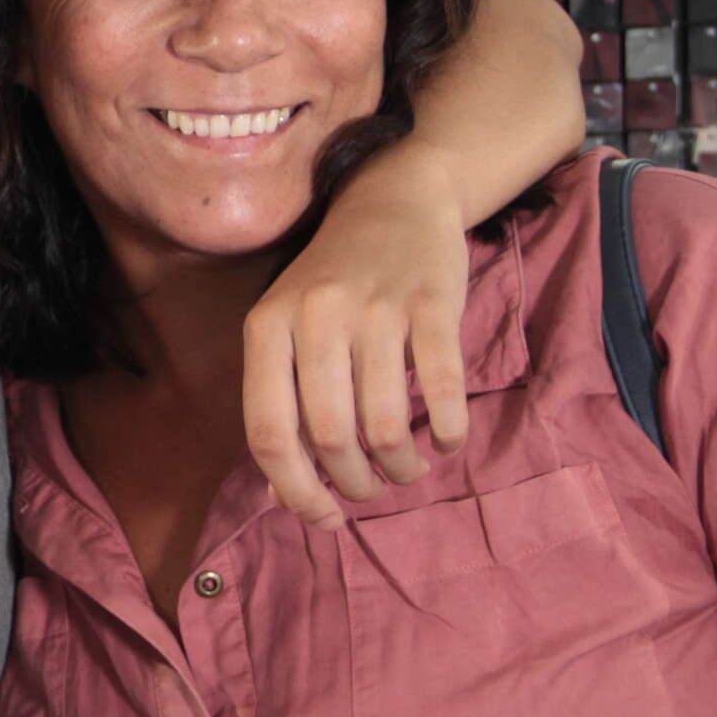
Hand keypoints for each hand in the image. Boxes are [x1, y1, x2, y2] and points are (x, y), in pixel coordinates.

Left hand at [243, 141, 472, 529]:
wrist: (395, 197)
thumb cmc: (335, 281)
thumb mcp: (288, 327)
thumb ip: (281, 399)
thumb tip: (288, 493)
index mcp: (267, 326)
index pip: (269, 434)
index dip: (297, 492)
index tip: (326, 519)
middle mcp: (315, 316)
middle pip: (330, 438)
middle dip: (356, 484)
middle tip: (373, 487)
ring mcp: (375, 308)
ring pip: (386, 425)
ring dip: (403, 467)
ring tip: (409, 468)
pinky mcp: (432, 302)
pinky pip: (443, 390)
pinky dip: (449, 432)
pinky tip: (447, 439)